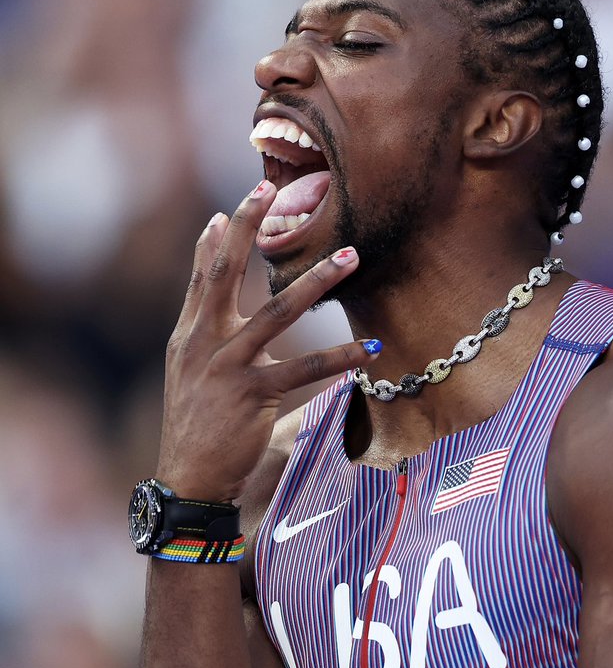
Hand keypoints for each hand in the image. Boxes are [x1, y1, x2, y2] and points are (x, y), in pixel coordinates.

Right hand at [156, 180, 370, 502]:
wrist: (188, 478)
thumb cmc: (197, 430)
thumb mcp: (191, 378)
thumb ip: (208, 342)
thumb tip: (229, 322)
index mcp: (189, 336)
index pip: (202, 276)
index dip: (217, 239)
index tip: (234, 206)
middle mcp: (204, 342)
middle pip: (226, 273)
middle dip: (248, 227)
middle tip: (272, 189)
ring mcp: (228, 365)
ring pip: (277, 312)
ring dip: (317, 281)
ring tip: (349, 256)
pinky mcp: (253, 393)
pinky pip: (305, 369)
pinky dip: (340, 357)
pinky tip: (369, 349)